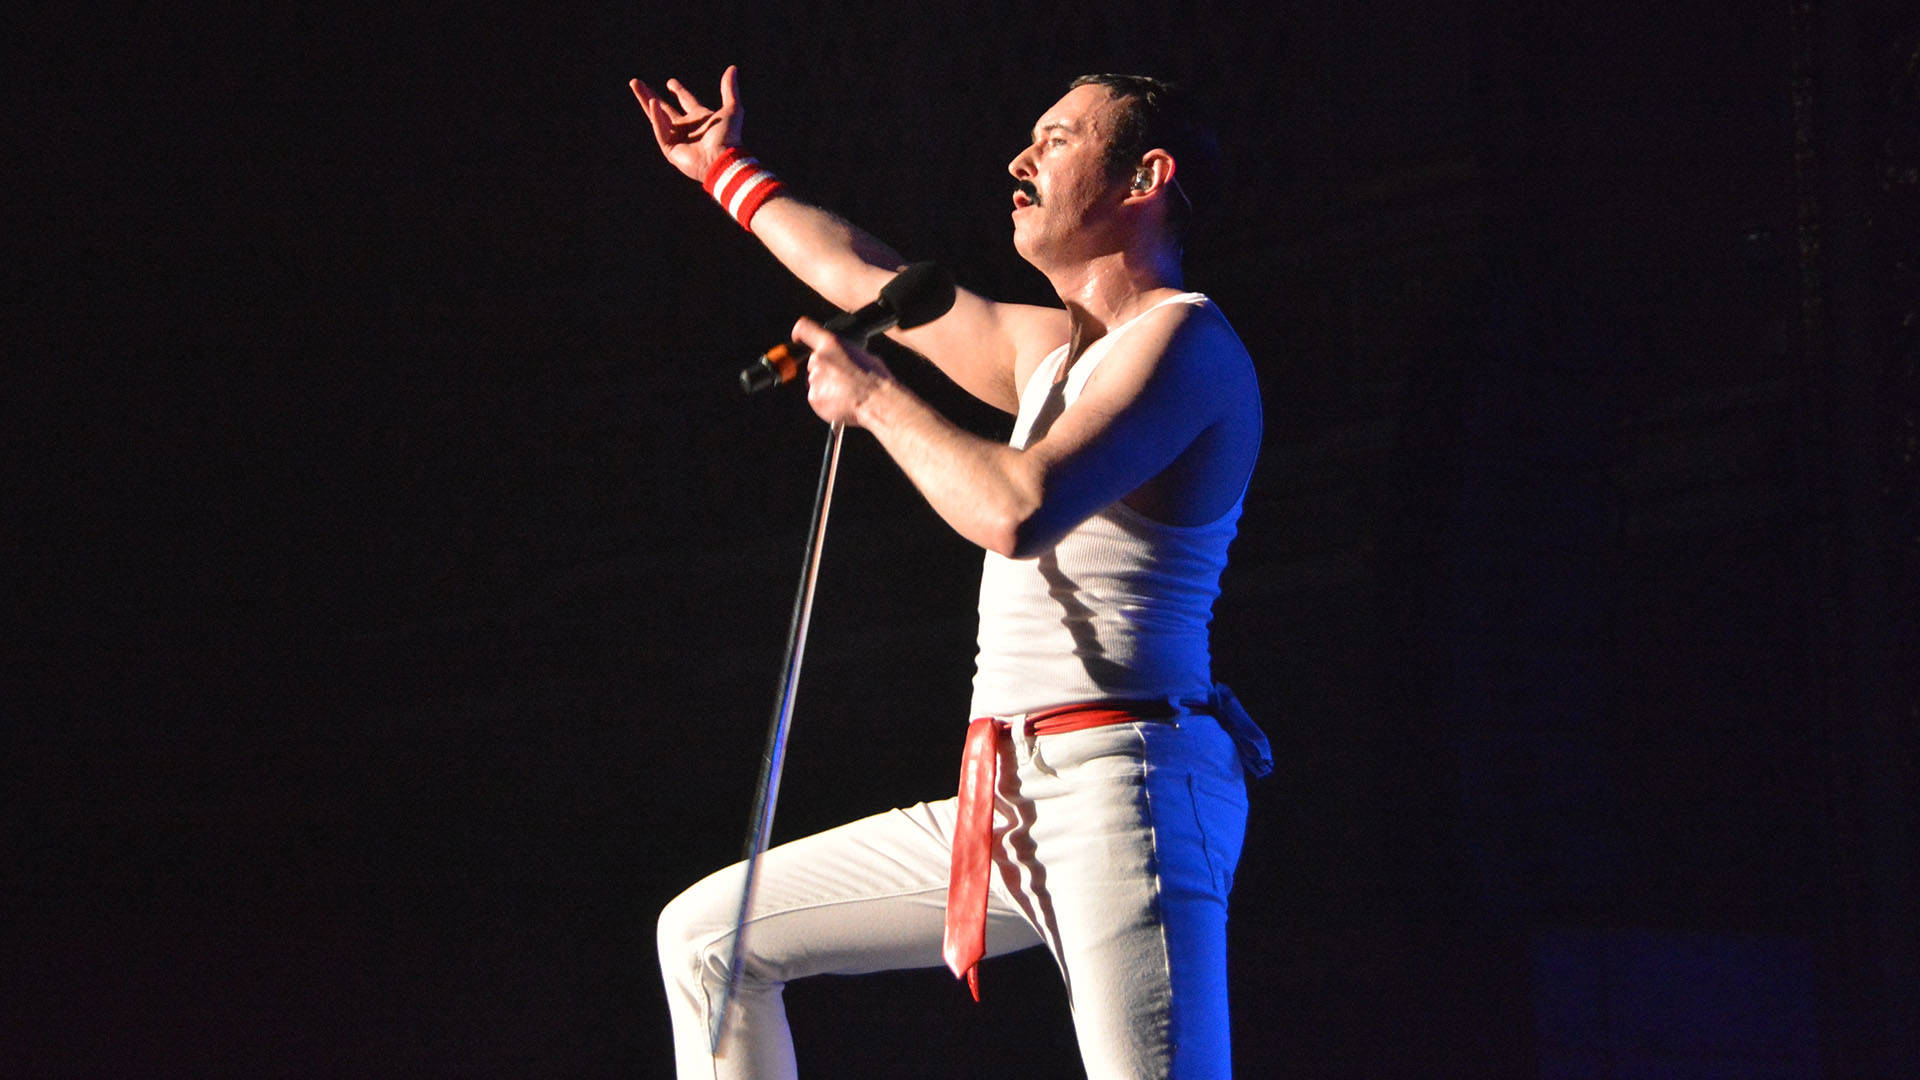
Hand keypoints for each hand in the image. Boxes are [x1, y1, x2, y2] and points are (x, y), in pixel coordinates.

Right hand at [628, 65, 743, 181]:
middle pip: (664, 107)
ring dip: (645, 100)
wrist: (722, 159)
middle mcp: (686, 127)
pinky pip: (660, 130)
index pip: (686, 101)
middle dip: (649, 94)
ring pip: (656, 116)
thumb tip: (732, 69)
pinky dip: (656, 117)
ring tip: (634, 84)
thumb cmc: (729, 137)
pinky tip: (653, 103)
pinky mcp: (670, 149)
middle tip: (636, 82)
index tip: (670, 82)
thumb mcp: (732, 108)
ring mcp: (677, 138)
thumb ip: (729, 89)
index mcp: (700, 118)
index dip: (678, 91)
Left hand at [794, 317, 892, 427]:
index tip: (798, 338)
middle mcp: (819, 359)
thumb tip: (844, 358)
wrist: (877, 401)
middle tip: (841, 379)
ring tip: (846, 393)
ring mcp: (814, 379)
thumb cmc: (876, 379)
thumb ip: (845, 353)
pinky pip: (816, 398)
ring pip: (815, 381)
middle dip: (823, 370)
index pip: (804, 329)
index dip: (799, 334)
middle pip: (813, 362)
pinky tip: (842, 402)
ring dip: (826, 386)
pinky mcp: (814, 398)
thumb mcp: (863, 355)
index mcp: (831, 343)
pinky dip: (826, 401)